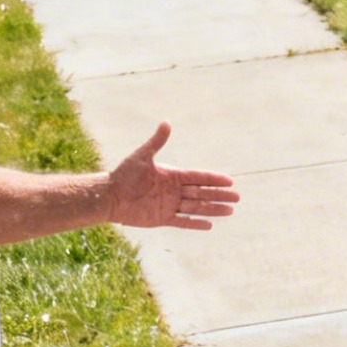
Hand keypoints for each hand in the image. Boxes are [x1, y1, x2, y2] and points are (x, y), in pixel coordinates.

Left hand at [105, 123, 237, 229]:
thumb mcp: (142, 157)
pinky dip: (195, 223)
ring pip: (196, 207)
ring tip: (230, 211)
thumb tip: (167, 122)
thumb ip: (157, 142)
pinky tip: (209, 225)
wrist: (109, 196)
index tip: (229, 181)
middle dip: (219, 195)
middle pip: (202, 193)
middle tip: (237, 197)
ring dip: (213, 209)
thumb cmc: (124, 175)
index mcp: (172, 175)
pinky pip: (182, 222)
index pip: (198, 177)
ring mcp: (169, 205)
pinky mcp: (161, 218)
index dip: (214, 179)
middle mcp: (173, 190)